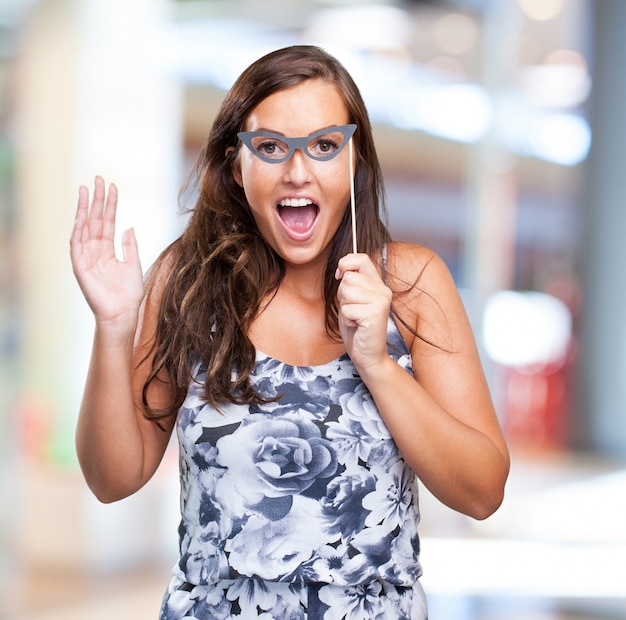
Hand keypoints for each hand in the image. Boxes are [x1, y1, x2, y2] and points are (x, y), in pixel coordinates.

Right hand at [70, 177, 143, 327]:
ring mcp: (86, 257)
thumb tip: (129, 227)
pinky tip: (82, 214)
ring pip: (84, 227)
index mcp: (107, 250)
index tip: (113, 186)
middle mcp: (95, 251)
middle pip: (95, 220)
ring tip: (88, 189)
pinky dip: (78, 228)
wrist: (123, 313)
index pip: (107, 222)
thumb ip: (130, 246)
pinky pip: (76, 244)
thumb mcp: (133, 264)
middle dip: (97, 199)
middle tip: (99, 178)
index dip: (110, 205)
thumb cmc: (129, 294)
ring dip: (85, 208)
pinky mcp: (79, 266)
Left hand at [335, 253, 391, 371]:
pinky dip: (347, 319)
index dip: (345, 263)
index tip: (339, 276)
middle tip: (353, 310)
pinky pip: (347, 309)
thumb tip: (342, 269)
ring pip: (346, 291)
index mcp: (378, 284)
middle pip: (348, 277)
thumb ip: (350, 283)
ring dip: (344, 307)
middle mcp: (383, 290)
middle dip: (342, 295)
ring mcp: (381, 301)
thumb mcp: (351, 300)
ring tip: (355, 318)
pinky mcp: (375, 313)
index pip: (361, 258)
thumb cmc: (357, 328)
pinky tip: (357, 326)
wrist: (368, 355)